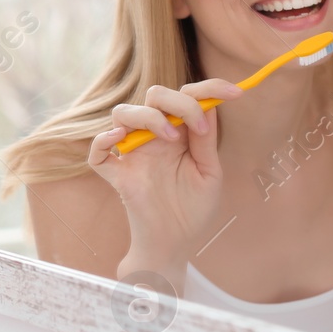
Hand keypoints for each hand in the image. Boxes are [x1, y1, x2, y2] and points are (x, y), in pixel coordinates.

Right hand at [89, 79, 241, 268]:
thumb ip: (206, 141)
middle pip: (153, 96)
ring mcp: (133, 155)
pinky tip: (119, 140)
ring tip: (171, 138)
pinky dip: (102, 141)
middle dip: (177, 101)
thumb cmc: (193, 208)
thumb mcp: (209, 172)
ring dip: (148, 116)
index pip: (186, 96)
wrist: (177, 243)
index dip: (209, 88)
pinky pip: (97, 153)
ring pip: (123, 113)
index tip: (235, 92)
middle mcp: (154, 138)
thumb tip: (208, 106)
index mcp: (179, 134)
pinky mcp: (118, 176)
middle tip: (196, 126)